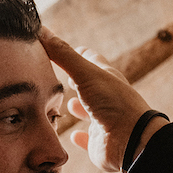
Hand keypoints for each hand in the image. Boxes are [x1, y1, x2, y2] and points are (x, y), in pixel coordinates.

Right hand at [40, 27, 159, 171]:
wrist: (132, 142)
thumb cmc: (114, 103)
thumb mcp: (86, 74)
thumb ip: (62, 55)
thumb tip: (40, 30)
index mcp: (106, 77)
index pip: (91, 59)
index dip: (77, 53)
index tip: (61, 50)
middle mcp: (106, 97)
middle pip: (88, 85)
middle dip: (74, 81)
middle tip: (58, 77)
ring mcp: (104, 120)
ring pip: (88, 111)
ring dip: (78, 107)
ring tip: (62, 103)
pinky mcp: (100, 142)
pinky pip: (89, 138)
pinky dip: (81, 136)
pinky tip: (75, 135)